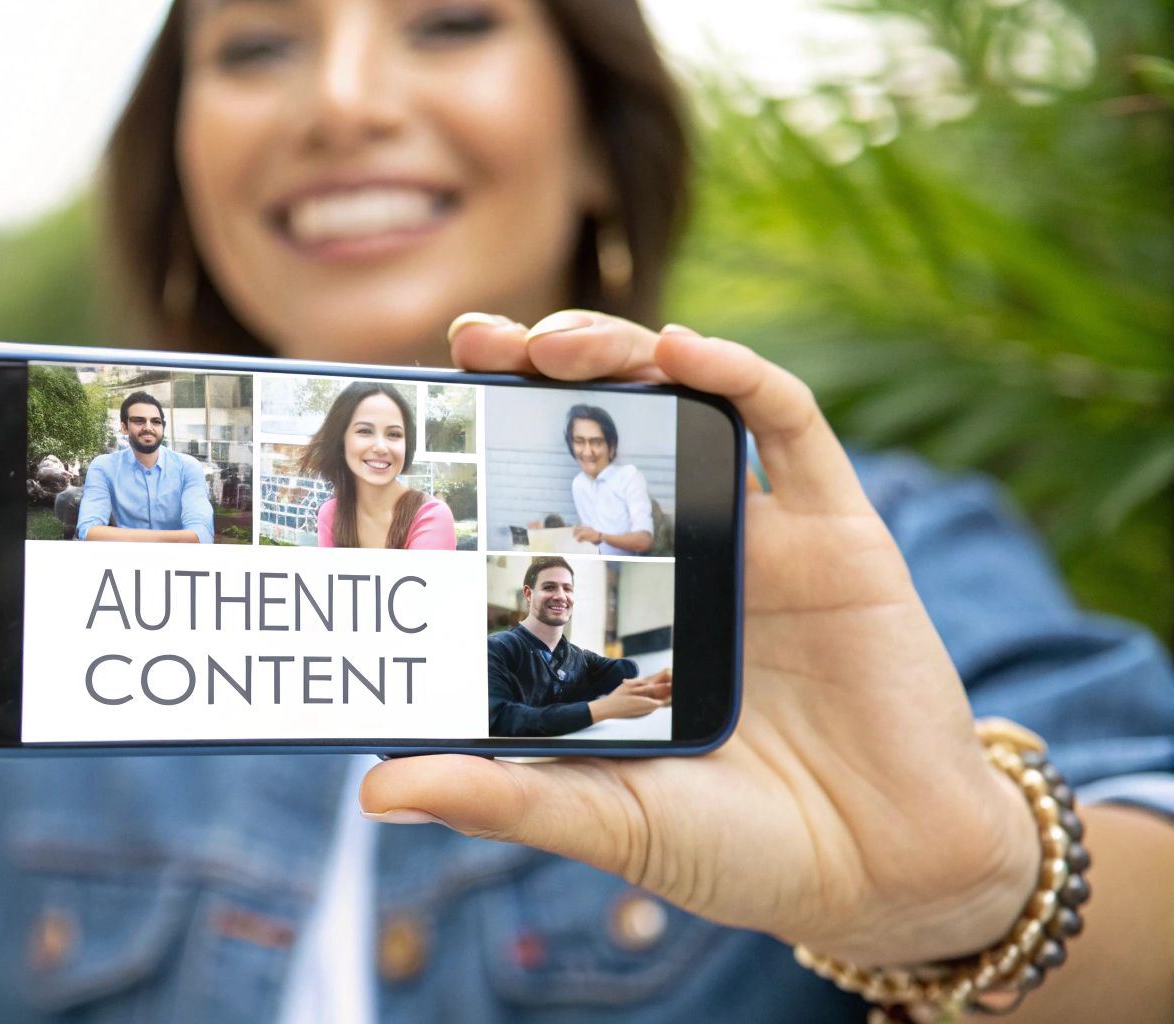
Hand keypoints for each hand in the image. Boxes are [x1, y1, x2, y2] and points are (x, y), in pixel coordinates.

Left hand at [362, 310, 1039, 966]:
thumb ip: (501, 796)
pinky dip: (740, 374)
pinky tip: (685, 352)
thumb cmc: (739, 849)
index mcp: (623, 605)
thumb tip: (372, 792)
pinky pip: (791, 426)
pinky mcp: (840, 533)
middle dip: (538, 367)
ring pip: (686, 400)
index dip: (487, 445)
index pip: (539, 494)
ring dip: (620, 351)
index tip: (423, 405)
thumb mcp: (606, 818)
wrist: (883, 880)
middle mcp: (685, 553)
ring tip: (555, 344)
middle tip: (473, 343)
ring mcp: (762, 537)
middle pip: (604, 426)